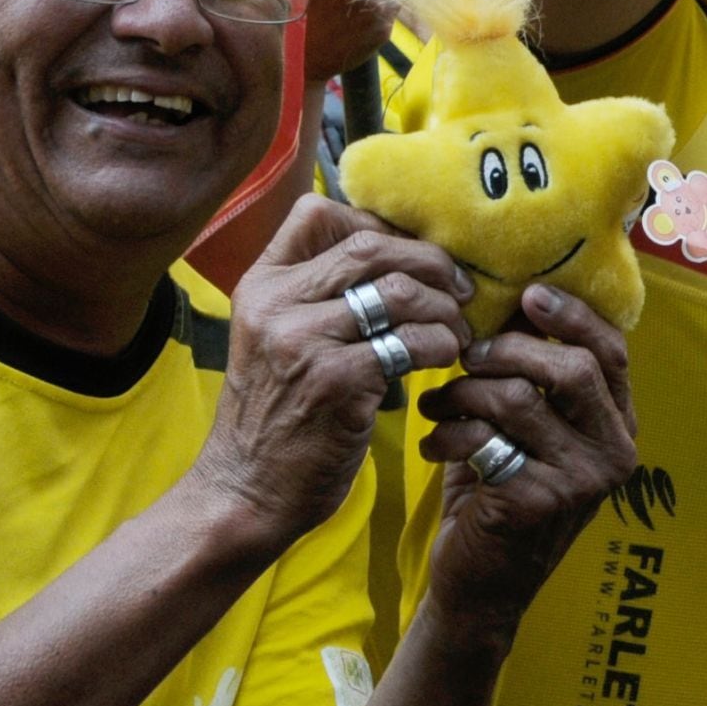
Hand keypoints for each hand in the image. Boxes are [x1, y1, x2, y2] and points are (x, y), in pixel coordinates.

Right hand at [195, 198, 469, 547]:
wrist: (246, 492)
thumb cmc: (276, 418)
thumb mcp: (276, 342)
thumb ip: (317, 297)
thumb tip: (397, 255)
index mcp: (261, 286)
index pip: (318, 213)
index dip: (377, 223)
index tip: (411, 255)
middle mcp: (275, 304)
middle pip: (370, 245)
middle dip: (429, 261)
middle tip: (460, 288)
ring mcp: (302, 340)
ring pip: (398, 290)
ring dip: (443, 308)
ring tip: (456, 330)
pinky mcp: (334, 381)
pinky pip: (409, 342)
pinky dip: (441, 345)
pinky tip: (446, 359)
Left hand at [415, 283, 638, 645]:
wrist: (481, 585)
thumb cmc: (500, 491)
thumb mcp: (527, 429)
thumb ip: (533, 373)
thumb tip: (516, 295)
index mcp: (619, 424)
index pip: (611, 352)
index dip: (571, 316)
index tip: (527, 293)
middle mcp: (614, 451)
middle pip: (571, 368)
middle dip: (507, 349)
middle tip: (464, 355)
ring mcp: (581, 481)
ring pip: (520, 398)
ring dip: (464, 393)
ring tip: (436, 405)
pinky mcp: (539, 503)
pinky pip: (487, 440)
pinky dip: (450, 434)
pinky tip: (434, 445)